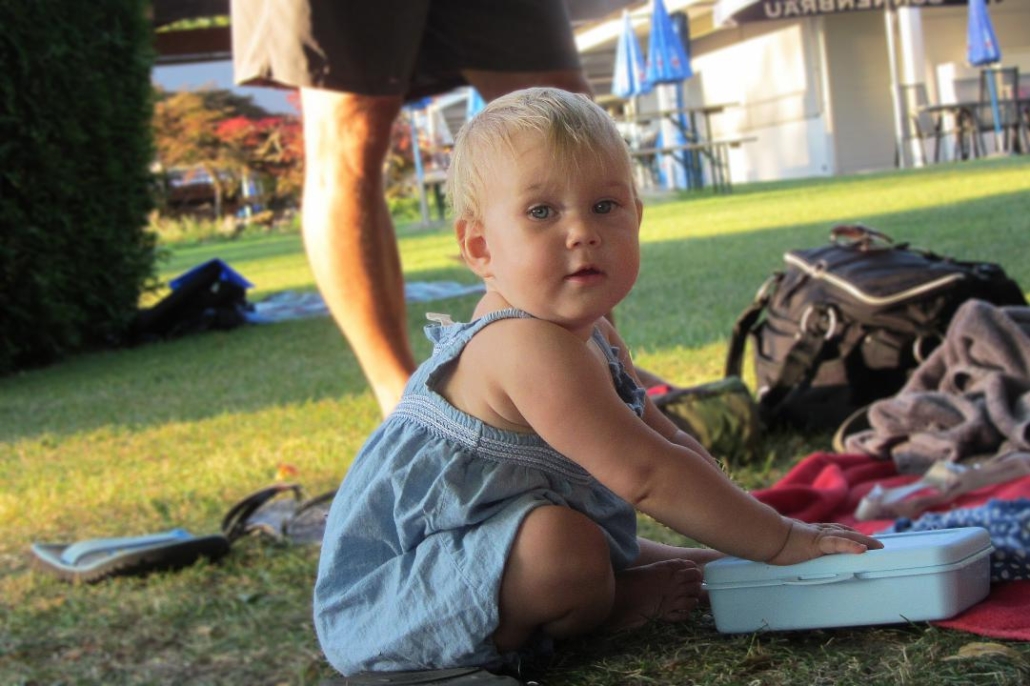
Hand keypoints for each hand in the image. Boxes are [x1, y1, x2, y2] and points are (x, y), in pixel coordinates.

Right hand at [766, 520, 883, 565]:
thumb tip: (780, 553)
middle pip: (844, 531)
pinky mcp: (818, 543)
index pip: (832, 531)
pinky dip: (851, 546)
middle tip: (877, 545)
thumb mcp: (781, 544)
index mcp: (810, 533)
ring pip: (846, 536)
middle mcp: (817, 531)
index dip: (846, 533)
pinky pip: (838, 544)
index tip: (856, 536)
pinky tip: (862, 550)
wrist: (764, 534)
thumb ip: (787, 547)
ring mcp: (818, 536)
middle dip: (861, 537)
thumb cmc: (769, 540)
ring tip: (878, 547)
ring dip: (863, 541)